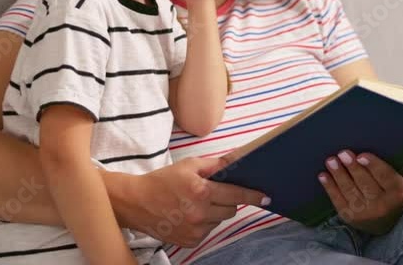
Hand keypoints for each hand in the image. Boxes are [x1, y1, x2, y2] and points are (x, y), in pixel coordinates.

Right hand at [123, 157, 268, 247]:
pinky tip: (189, 215)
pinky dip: (204, 223)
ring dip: (214, 213)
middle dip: (227, 201)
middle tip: (212, 193)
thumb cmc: (163, 180)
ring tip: (194, 204)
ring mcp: (195, 230)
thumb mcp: (189, 165)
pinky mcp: (190, 241)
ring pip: (219, 221)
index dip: (252, 195)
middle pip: (231, 210)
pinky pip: (208, 232)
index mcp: (201, 191)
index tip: (266, 197)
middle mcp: (199, 213)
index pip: (235, 194)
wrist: (137, 203)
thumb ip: (215, 164)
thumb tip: (237, 160)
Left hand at [317, 145, 402, 234]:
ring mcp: (364, 213)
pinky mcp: (349, 217)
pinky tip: (323, 175)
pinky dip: (329, 187)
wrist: (390, 222)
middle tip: (342, 152)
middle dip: (352, 168)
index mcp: (398, 193)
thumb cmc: (402, 192)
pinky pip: (337, 201)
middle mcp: (382, 206)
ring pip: (349, 190)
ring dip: (338, 175)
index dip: (373, 167)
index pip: (385, 178)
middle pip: (365, 183)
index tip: (362, 155)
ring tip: (331, 160)